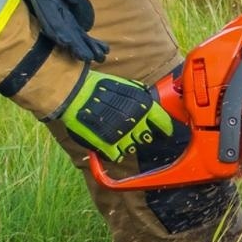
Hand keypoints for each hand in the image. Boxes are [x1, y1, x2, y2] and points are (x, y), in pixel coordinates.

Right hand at [55, 68, 185, 162]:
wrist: (75, 94)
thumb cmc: (99, 86)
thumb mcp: (126, 85)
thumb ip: (139, 97)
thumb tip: (149, 102)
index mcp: (144, 106)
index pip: (163, 122)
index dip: (165, 128)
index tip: (165, 131)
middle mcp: (137, 122)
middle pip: (146, 137)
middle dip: (142, 135)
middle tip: (133, 131)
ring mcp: (123, 136)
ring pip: (132, 148)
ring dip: (126, 143)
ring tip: (117, 135)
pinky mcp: (108, 146)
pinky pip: (117, 156)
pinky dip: (113, 152)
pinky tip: (109, 145)